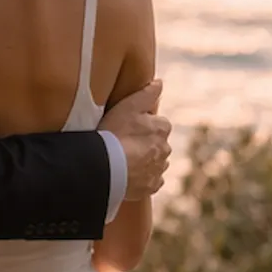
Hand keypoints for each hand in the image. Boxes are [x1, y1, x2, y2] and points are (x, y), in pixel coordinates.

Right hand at [103, 80, 171, 199]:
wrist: (105, 168)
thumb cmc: (114, 134)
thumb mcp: (128, 106)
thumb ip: (146, 93)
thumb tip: (160, 83)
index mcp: (163, 129)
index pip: (157, 123)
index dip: (142, 125)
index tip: (127, 127)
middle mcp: (165, 150)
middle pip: (157, 143)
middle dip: (145, 143)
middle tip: (123, 144)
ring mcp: (158, 170)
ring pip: (155, 162)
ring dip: (144, 161)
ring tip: (124, 160)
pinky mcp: (151, 188)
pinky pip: (150, 181)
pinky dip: (142, 178)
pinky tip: (128, 175)